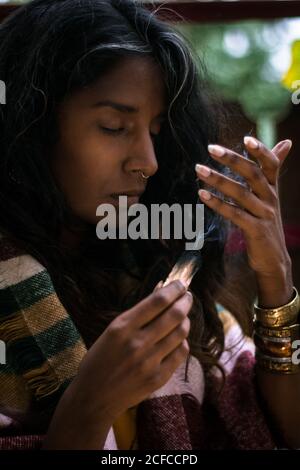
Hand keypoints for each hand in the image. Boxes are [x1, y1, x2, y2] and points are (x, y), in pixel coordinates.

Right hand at [68, 280, 191, 420]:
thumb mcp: (110, 332)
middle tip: (188, 296)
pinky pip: (181, 353)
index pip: (157, 301)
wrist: (93, 398)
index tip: (180, 284)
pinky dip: (183, 342)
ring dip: (186, 320)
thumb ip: (135, 317)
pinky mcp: (158, 378)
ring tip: (183, 316)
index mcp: (122, 327)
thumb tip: (160, 298)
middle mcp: (138, 343)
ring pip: (181, 333)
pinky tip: (179, 339)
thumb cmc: (98, 361)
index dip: (173, 289)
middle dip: (185, 301)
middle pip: (174, 315)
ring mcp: (150, 362)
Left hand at [196, 136, 293, 307]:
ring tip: (199, 169)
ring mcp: (264, 215)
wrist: (273, 259)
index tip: (246, 138)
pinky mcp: (255, 230)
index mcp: (273, 188)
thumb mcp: (271, 195)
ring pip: (241, 193)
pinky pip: (234, 214)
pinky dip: (217, 203)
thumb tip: (286, 142)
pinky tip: (202, 194)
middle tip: (211, 148)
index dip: (261, 151)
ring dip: (218, 179)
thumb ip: (272, 170)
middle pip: (253, 174)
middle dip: (233, 159)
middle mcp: (271, 199)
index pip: (271, 164)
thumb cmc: (266, 223)